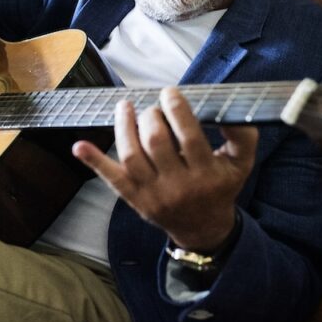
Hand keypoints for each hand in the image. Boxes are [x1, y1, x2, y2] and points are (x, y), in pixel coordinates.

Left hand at [72, 87, 257, 251]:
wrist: (203, 228)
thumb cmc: (220, 187)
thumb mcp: (241, 164)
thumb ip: (242, 136)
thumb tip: (230, 110)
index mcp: (206, 174)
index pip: (188, 135)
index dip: (176, 109)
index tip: (170, 92)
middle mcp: (179, 186)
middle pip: (156, 142)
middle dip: (151, 116)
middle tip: (153, 108)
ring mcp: (153, 194)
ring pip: (132, 156)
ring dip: (124, 127)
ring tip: (125, 107)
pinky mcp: (135, 199)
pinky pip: (112, 179)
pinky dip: (94, 161)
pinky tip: (79, 145)